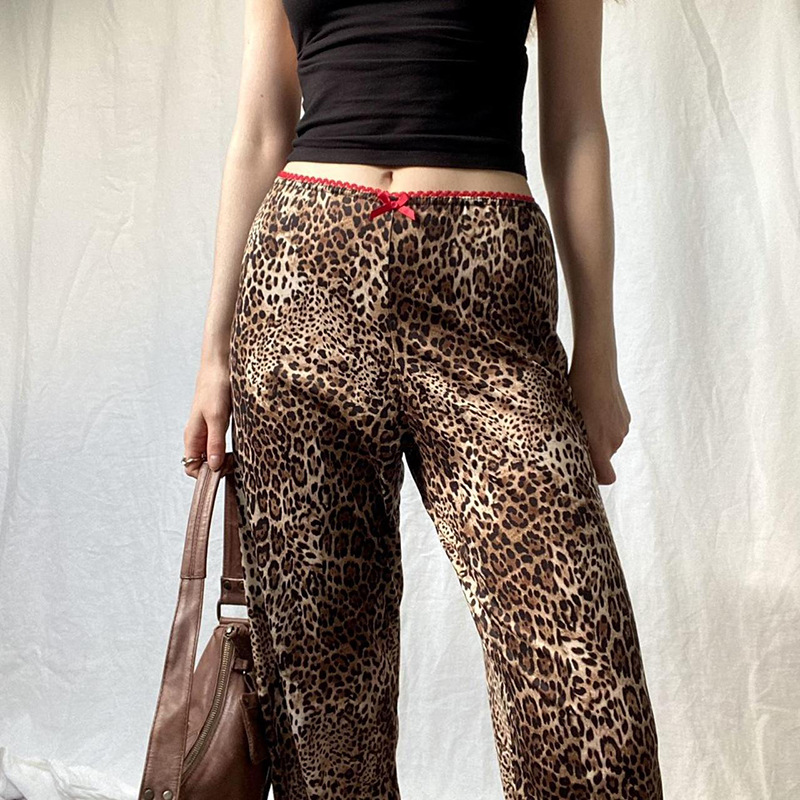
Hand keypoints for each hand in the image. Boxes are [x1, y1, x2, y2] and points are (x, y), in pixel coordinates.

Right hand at [183, 359, 231, 478]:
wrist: (220, 366)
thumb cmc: (215, 388)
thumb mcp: (217, 417)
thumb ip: (215, 442)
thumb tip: (213, 466)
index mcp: (193, 436)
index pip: (191, 467)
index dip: (206, 474)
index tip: (224, 470)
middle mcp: (198, 436)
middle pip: (202, 463)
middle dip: (218, 468)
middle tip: (235, 463)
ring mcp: (208, 430)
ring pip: (212, 455)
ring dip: (225, 459)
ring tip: (239, 455)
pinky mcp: (218, 424)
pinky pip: (220, 444)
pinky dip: (229, 449)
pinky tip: (240, 445)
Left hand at [567, 346, 630, 484]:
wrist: (596, 368)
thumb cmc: (576, 394)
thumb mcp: (569, 420)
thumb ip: (573, 443)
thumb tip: (569, 459)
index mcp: (600, 446)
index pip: (607, 477)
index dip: (596, 477)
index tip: (585, 469)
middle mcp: (614, 441)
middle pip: (604, 457)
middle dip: (592, 450)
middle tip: (576, 433)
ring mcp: (622, 429)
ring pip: (609, 441)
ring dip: (599, 435)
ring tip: (585, 417)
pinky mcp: (626, 418)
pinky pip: (614, 429)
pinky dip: (606, 424)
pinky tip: (595, 409)